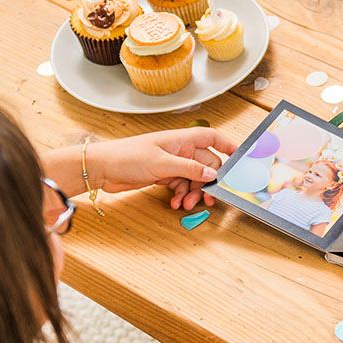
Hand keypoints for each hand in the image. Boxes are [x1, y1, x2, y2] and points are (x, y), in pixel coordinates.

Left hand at [88, 128, 236, 209]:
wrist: (102, 168)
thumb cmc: (127, 157)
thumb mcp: (163, 164)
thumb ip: (190, 169)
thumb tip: (212, 175)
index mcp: (182, 139)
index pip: (213, 138)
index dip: (228, 146)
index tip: (241, 158)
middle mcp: (179, 150)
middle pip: (206, 165)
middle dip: (208, 183)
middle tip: (208, 199)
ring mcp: (171, 163)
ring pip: (194, 179)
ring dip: (193, 193)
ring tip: (186, 205)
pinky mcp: (163, 175)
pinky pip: (181, 186)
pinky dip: (181, 195)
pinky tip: (176, 203)